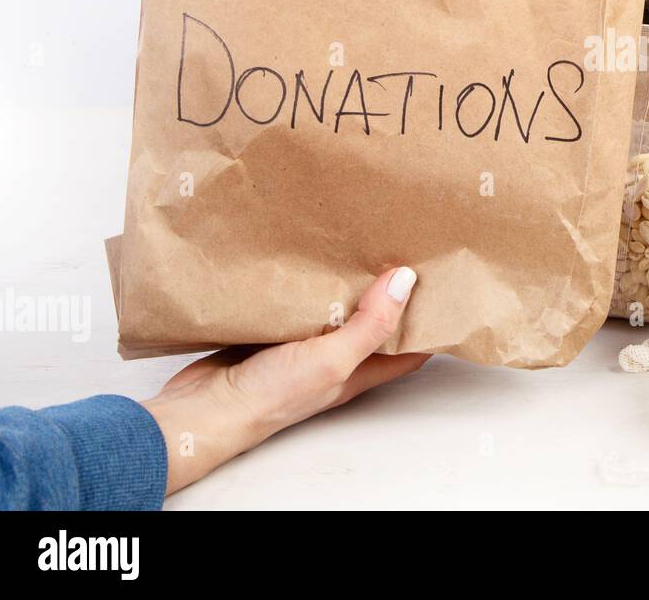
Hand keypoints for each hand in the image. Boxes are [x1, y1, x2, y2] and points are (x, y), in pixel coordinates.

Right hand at [143, 266, 427, 495]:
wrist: (203, 408)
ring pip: (337, 307)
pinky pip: (300, 301)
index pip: (411, 347)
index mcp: (360, 370)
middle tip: (405, 248)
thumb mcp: (332, 360)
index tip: (446, 284)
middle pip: (375, 321)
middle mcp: (337, 357)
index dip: (431, 321)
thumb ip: (370, 324)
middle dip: (391, 290)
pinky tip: (313, 255)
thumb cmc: (269, 398)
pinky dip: (309, 281)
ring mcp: (305, 344)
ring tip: (366, 241)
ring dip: (349, 280)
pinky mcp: (275, 330)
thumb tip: (406, 281)